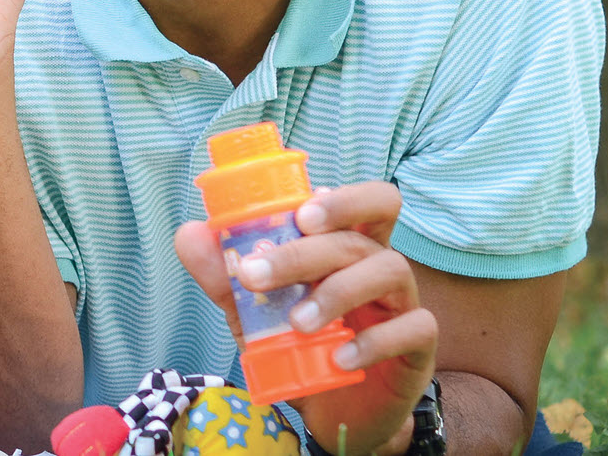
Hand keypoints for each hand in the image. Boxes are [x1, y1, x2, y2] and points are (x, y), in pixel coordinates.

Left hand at [174, 183, 436, 455]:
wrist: (331, 409)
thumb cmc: (298, 345)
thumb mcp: (252, 312)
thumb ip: (224, 275)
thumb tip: (189, 233)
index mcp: (347, 247)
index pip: (365, 202)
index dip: (341, 199)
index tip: (300, 214)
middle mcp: (379, 265)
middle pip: (361, 236)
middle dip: (306, 251)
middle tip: (257, 274)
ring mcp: (403, 303)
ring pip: (391, 271)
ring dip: (336, 293)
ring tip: (296, 324)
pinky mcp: (418, 346)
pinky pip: (413, 328)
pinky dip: (374, 341)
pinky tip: (339, 358)